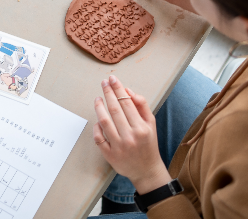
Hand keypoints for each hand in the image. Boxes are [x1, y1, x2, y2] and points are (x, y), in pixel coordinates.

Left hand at [94, 75, 170, 193]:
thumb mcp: (151, 124)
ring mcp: (118, 147)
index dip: (118, 89)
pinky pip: (98, 137)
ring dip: (99, 107)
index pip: (127, 103)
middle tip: (104, 82)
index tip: (112, 78)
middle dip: (108, 93)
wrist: (147, 170)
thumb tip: (128, 90)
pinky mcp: (110, 155)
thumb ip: (142, 106)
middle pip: (114, 110)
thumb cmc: (148, 144)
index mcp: (141, 128)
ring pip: (104, 121)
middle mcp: (130, 137)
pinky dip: (96, 127)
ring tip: (98, 98)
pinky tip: (97, 120)